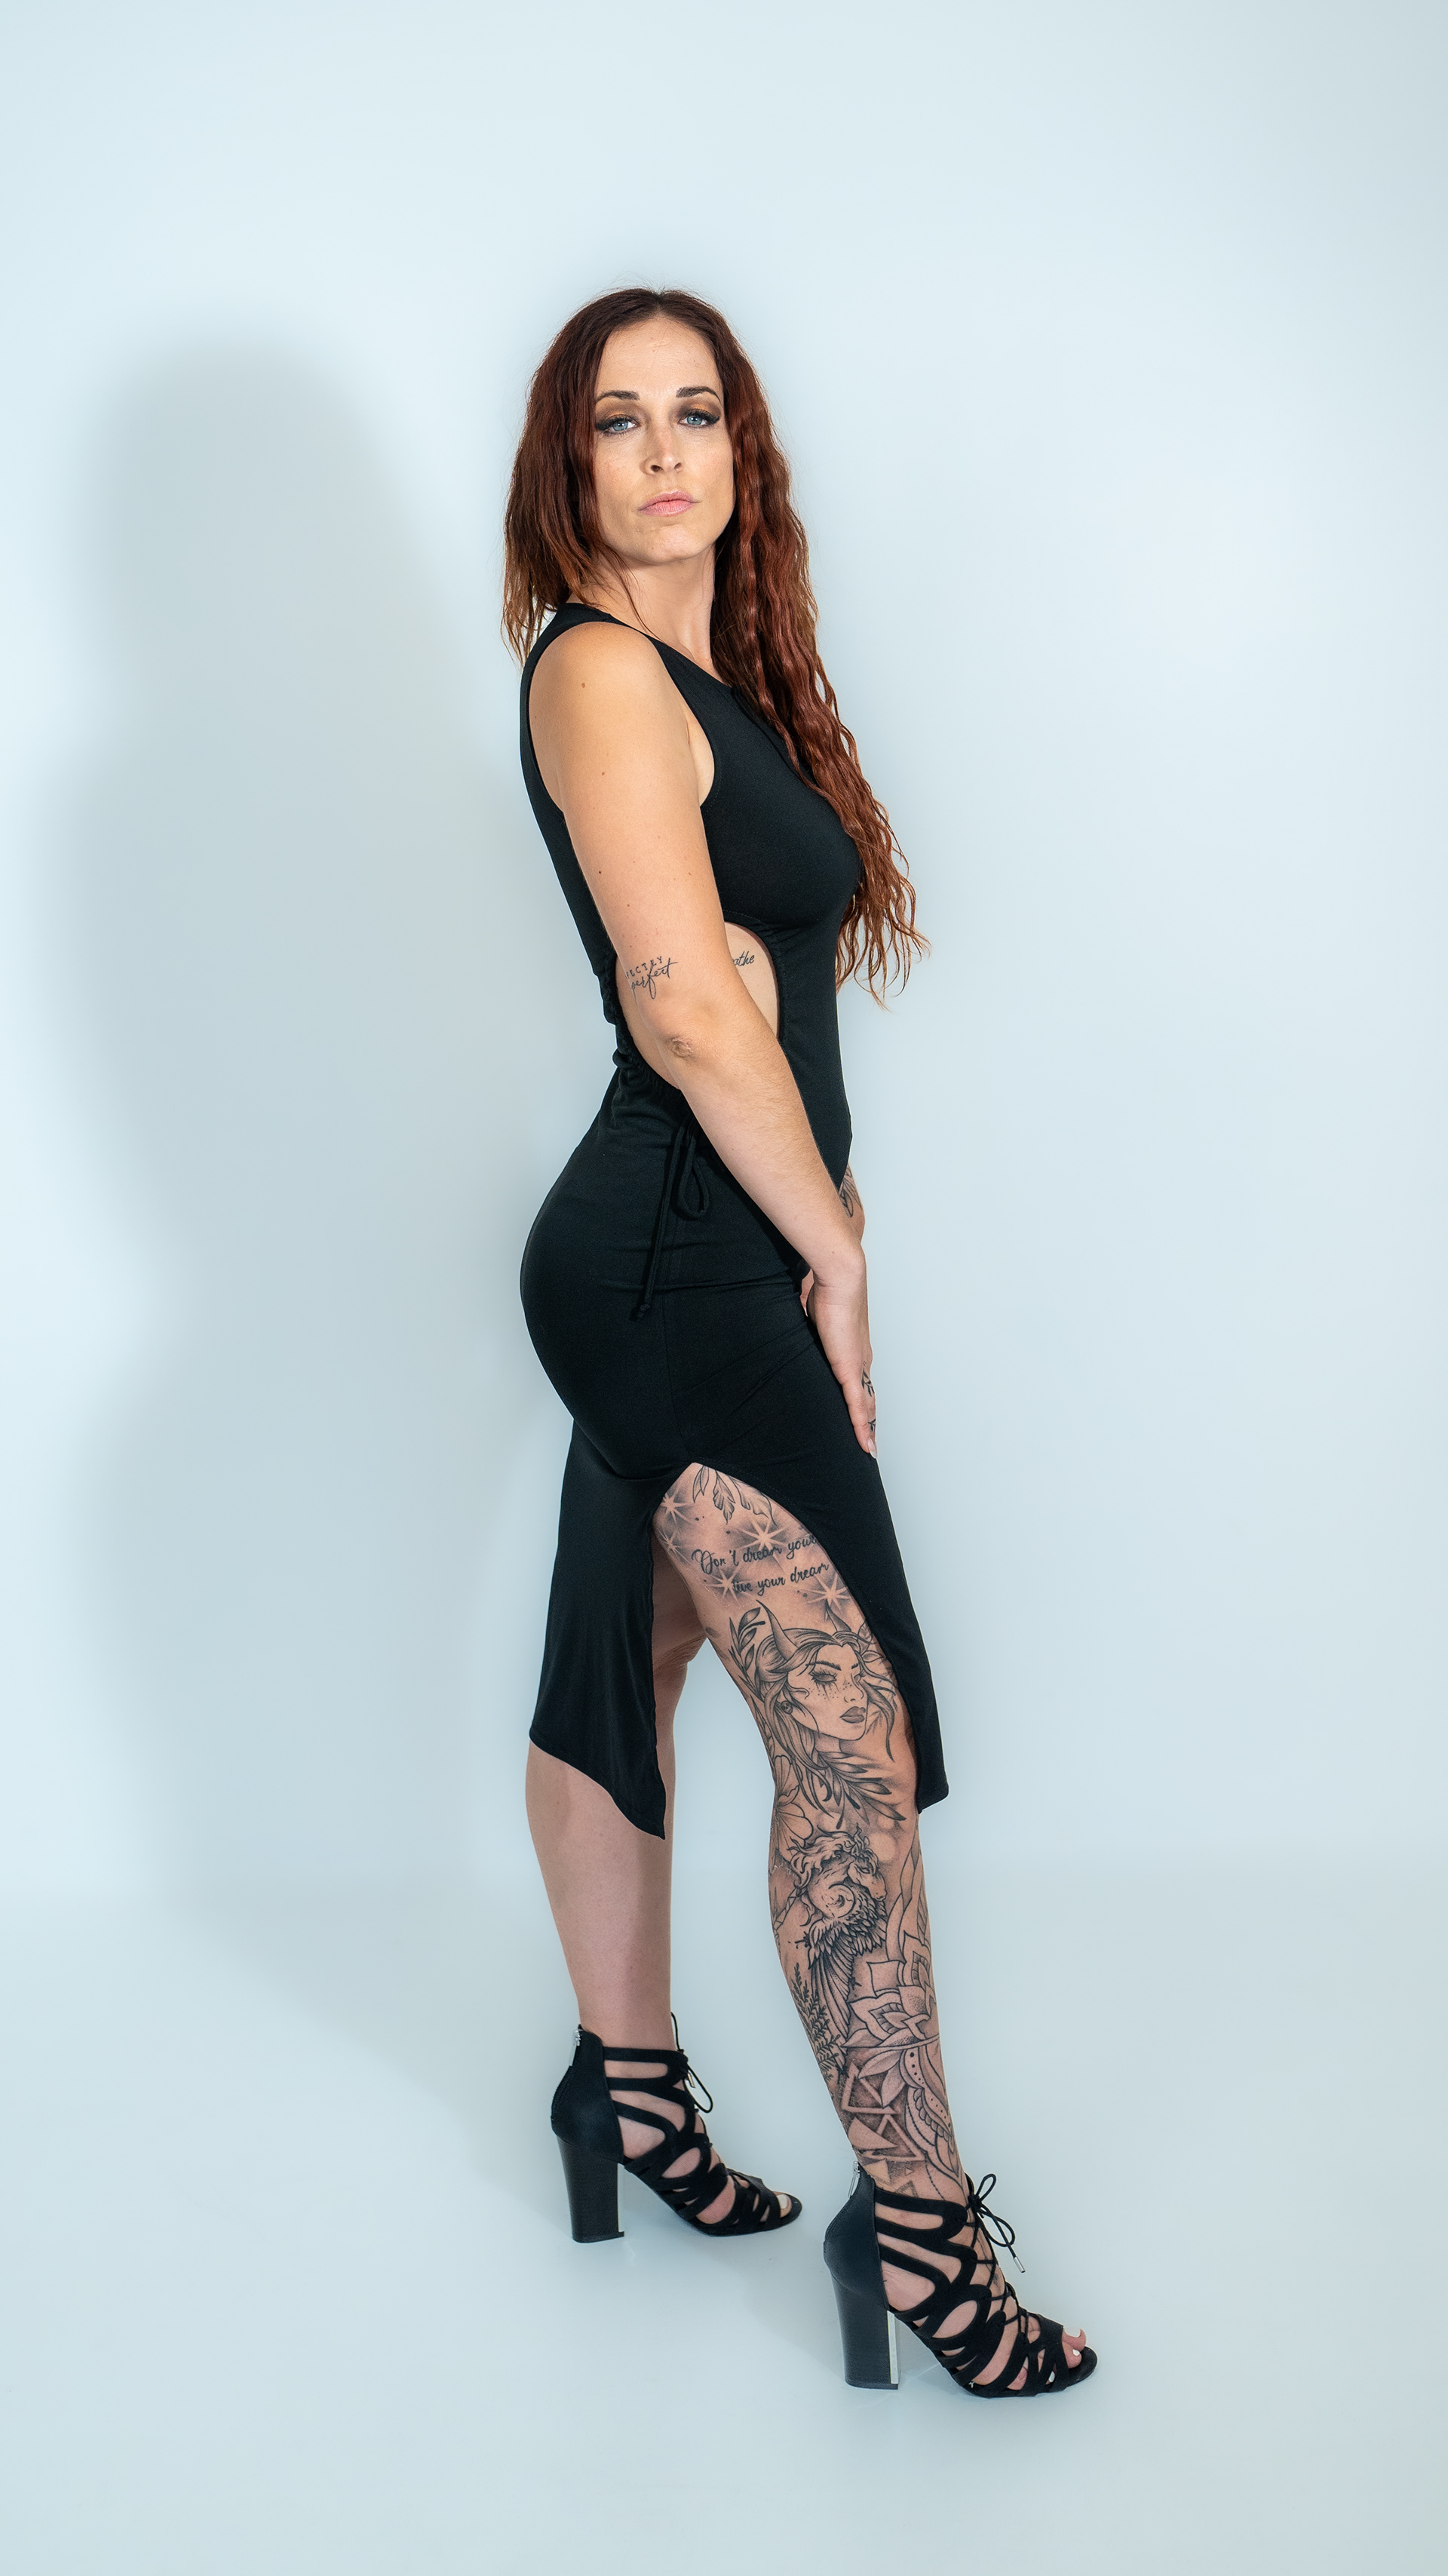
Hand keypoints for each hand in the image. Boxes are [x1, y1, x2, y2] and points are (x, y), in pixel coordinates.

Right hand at [806, 1255, 876, 1457]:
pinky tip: (866, 1445)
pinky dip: (863, 1427)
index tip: (860, 1414)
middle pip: (866, 1396)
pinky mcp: (851, 1369)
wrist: (838, 1275)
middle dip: (867, 1419)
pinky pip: (859, 1406)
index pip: (857, 1379)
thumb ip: (803, 1322)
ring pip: (866, 1405)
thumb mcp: (809, 1311)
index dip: (860, 1398)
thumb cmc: (824, 1286)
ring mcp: (858, 1365)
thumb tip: (792, 1316)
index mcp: (851, 1345)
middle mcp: (860, 1358)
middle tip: (866, 1440)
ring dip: (867, 1428)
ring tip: (867, 1449)